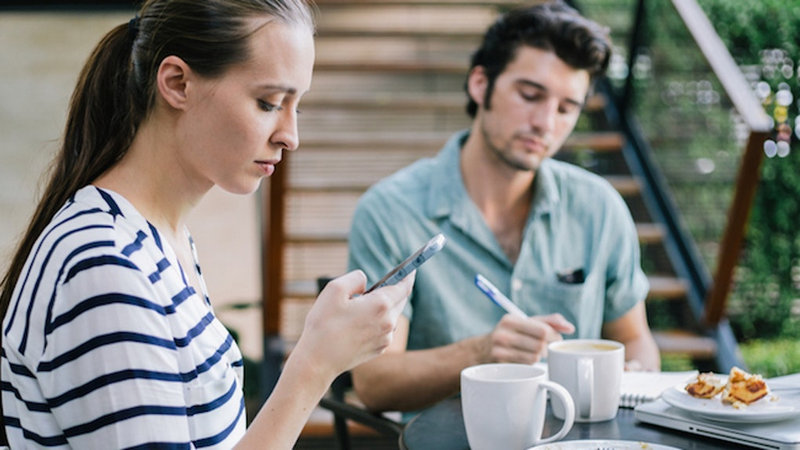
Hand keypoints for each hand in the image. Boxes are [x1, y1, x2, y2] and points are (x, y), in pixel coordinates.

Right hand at [293, 270, 413, 379]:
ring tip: (365, 304)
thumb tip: (366, 284)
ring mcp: (385, 338)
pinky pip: (384, 329)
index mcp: (380, 305)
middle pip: (399, 300)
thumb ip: (356, 278)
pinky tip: (360, 322)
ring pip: (391, 316)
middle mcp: (388, 322)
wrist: (318, 361)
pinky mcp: (379, 349)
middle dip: (394, 290)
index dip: (408, 275)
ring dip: (383, 308)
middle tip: (384, 283)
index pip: (404, 286)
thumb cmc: (323, 324)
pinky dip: (377, 322)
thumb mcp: (334, 289)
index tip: (412, 268)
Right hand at [481, 313, 574, 363]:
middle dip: (547, 346)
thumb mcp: (526, 322)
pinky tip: (525, 358)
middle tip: (545, 345)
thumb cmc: (510, 334)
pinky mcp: (501, 364)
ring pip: (535, 356)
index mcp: (510, 320)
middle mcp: (502, 334)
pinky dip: (531, 362)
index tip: (555, 337)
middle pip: (540, 344)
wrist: (481, 350)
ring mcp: (500, 350)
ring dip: (540, 355)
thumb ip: (549, 321)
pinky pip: (527, 365)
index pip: (542, 329)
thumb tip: (570, 328)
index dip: (554, 335)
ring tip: (534, 351)